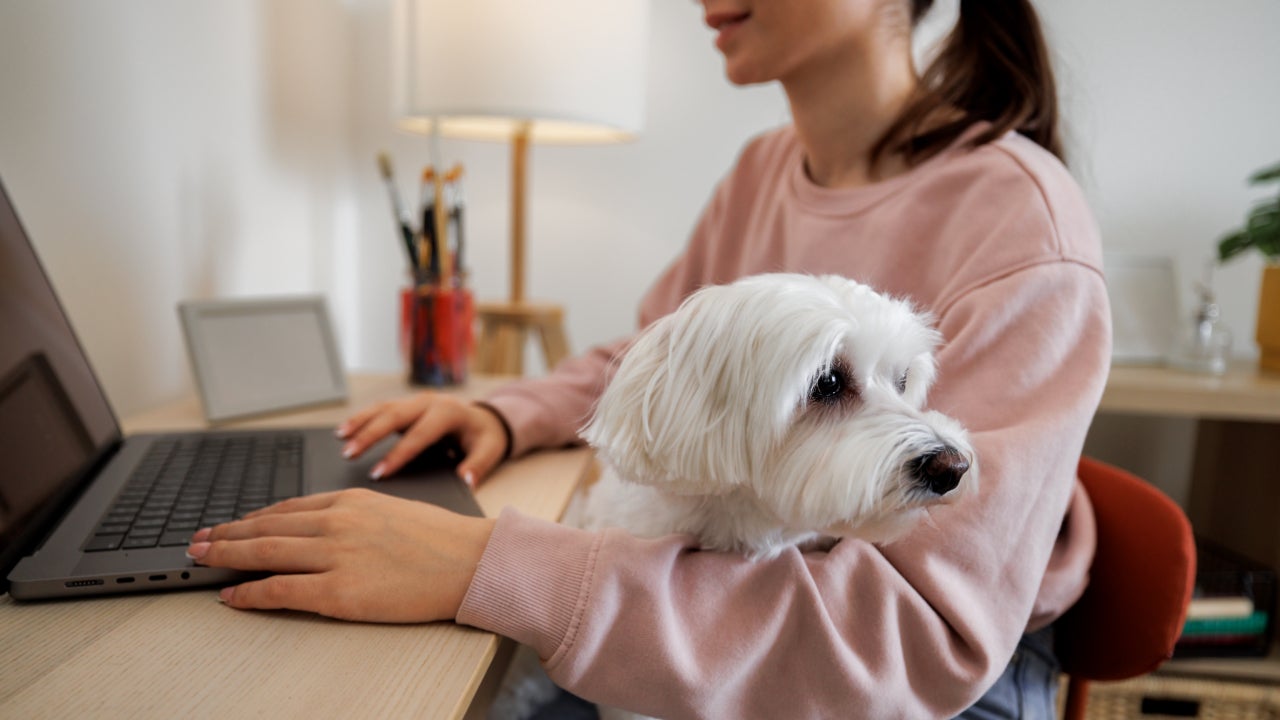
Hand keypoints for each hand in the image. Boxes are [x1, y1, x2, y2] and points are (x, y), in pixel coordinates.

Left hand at [186, 488, 495, 621]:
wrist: (471, 561)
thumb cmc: (441, 540)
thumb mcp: (392, 510)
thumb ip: (353, 516)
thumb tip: (319, 528)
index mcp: (350, 500)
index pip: (286, 508)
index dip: (250, 518)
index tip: (229, 525)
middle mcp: (337, 522)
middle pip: (265, 527)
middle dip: (224, 534)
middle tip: (197, 541)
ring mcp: (336, 556)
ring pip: (264, 553)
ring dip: (225, 557)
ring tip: (201, 560)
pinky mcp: (339, 591)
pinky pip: (280, 590)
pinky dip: (249, 593)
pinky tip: (232, 595)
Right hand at [337, 392, 508, 485]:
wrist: (484, 419)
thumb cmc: (484, 438)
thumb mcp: (490, 451)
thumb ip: (478, 465)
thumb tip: (466, 480)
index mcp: (449, 412)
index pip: (419, 434)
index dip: (398, 454)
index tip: (379, 473)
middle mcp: (429, 402)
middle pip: (394, 415)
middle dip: (370, 435)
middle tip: (348, 454)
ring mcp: (416, 401)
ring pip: (383, 408)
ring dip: (360, 422)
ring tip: (340, 438)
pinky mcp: (406, 405)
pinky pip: (381, 409)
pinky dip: (362, 418)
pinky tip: (345, 430)